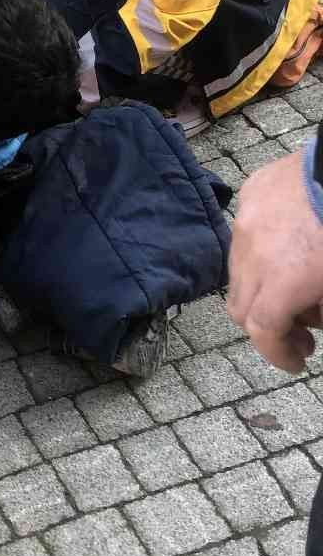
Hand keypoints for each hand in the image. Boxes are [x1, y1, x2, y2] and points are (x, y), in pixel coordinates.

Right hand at [227, 148, 322, 371]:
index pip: (262, 330)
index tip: (298, 362)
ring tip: (299, 284)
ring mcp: (247, 221)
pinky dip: (265, 250)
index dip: (277, 353)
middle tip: (302, 331)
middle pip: (242, 307)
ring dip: (264, 288)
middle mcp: (252, 253)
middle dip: (269, 327)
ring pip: (240, 270)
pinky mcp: (252, 193)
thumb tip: (316, 320)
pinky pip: (247, 232)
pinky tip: (293, 243)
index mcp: (282, 280)